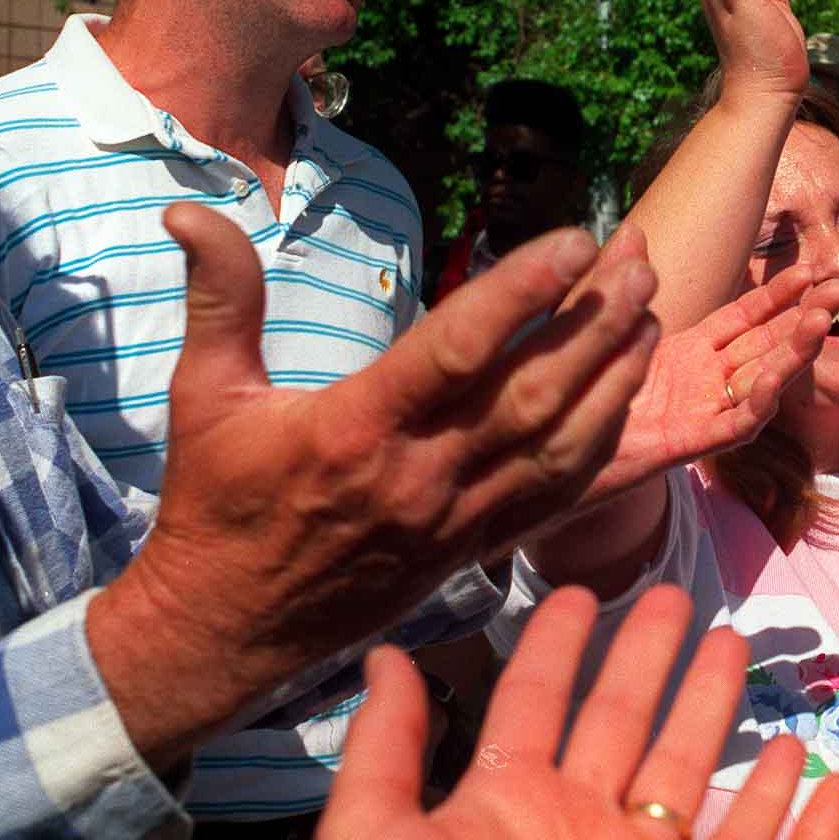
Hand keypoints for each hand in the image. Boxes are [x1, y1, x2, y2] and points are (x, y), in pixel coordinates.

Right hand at [90, 206, 662, 768]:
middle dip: (595, 322)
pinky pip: (560, 493)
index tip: (576, 238)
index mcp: (355, 431)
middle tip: (641, 259)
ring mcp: (457, 519)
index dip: (522, 291)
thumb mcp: (203, 395)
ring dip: (615, 374)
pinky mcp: (478, 548)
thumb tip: (188, 210)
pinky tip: (628, 388)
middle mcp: (419, 477)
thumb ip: (218, 297)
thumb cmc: (217, 502)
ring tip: (650, 309)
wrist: (227, 628)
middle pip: (531, 391)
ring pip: (561, 442)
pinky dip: (604, 439)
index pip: (455, 350)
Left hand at [319, 585, 807, 839]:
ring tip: (733, 642)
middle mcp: (572, 829)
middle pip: (618, 720)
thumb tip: (388, 658)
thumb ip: (385, 750)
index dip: (555, 645)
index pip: (531, 701)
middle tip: (678, 595)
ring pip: (681, 770)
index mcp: (501, 804)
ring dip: (709, 705)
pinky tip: (793, 757)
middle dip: (646, 656)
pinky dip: (771, 809)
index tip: (581, 592)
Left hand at [585, 243, 838, 500]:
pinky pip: (731, 426)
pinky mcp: (684, 444)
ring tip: (822, 317)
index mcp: (687, 352)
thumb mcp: (592, 326)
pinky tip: (774, 380)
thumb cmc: (567, 390)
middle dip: (805, 315)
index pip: (746, 318)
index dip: (779, 294)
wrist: (540, 452)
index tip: (811, 270)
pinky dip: (755, 404)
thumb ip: (614, 279)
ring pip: (759, 381)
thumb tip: (631, 230)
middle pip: (766, 344)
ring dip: (793, 353)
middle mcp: (701, 381)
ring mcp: (696, 412)